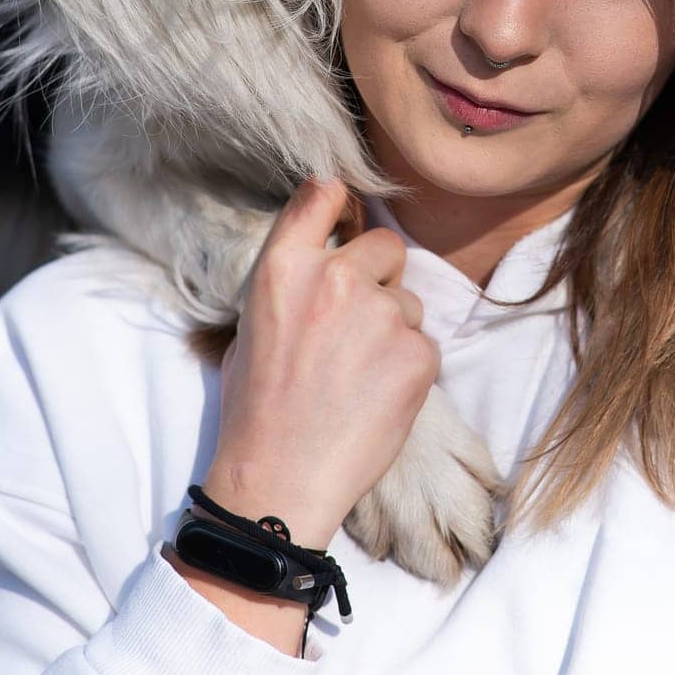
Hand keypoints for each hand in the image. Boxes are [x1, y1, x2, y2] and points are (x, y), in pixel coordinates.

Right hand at [202, 178, 440, 549]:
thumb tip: (325, 253)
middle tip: (355, 325)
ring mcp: (380, 314)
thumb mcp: (251, 325)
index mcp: (284, 268)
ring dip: (393, 328)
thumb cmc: (256, 408)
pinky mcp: (416, 353)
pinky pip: (423, 344)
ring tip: (358, 376)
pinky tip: (376, 398)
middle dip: (379, 276)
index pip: (321, 195)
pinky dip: (408, 367)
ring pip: (408, 301)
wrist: (279, 479)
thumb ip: (292, 279)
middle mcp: (334, 278)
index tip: (347, 208)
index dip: (340, 198)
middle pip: (385, 246)